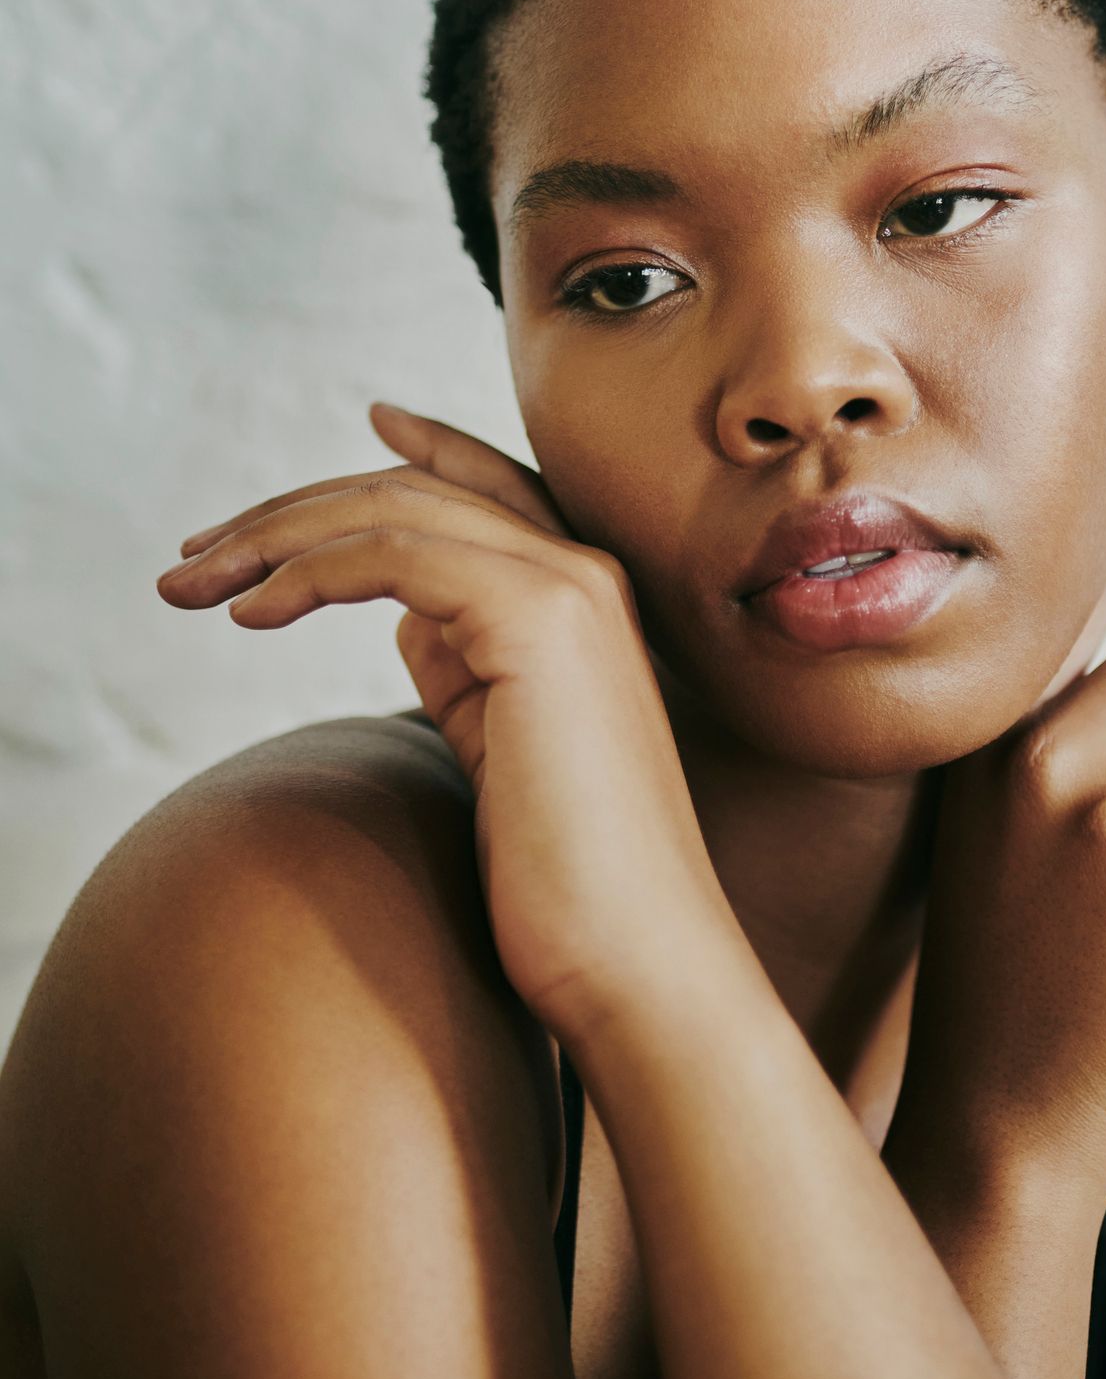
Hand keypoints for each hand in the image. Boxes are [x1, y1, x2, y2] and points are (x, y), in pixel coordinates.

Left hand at [157, 406, 748, 1044]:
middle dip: (290, 512)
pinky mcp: (538, 621)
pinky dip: (310, 570)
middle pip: (415, 493)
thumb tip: (406, 617)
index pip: (491, 486)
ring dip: (275, 536)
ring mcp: (569, 590)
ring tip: (195, 581)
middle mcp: (586, 573)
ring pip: (394, 510)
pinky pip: (394, 556)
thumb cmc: (567, 878)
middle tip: (195, 556)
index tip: (367, 422)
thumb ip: (463, 665)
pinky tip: (255, 611)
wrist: (637, 957)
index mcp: (587, 599)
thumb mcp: (501, 745)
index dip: (425, 448)